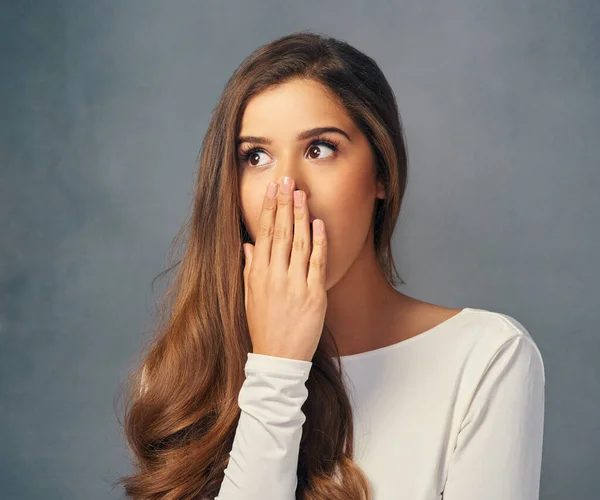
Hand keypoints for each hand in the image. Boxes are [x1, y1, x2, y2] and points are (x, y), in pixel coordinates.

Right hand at [242, 176, 327, 361]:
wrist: (278, 358)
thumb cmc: (263, 327)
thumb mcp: (249, 298)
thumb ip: (249, 269)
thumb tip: (248, 245)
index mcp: (257, 275)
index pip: (264, 233)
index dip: (269, 209)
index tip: (273, 189)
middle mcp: (274, 276)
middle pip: (281, 232)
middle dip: (284, 204)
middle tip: (287, 180)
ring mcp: (294, 284)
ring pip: (299, 242)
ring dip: (301, 216)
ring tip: (302, 194)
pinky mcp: (314, 295)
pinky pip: (317, 262)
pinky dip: (319, 241)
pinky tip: (318, 223)